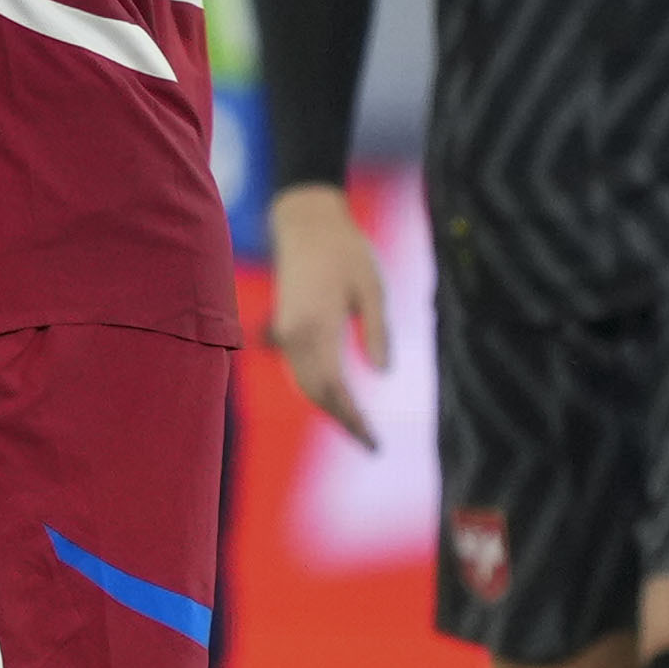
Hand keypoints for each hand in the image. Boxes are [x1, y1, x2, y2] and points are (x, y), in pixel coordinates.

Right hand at [264, 183, 385, 449]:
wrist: (306, 223)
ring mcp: (285, 331)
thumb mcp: (373, 287)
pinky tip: (337, 399)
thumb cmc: (347, 251)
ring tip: (357, 427)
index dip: (352, 419)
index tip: (374, 443)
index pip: (332, 388)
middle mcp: (294, 334)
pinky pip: (298, 369)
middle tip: (371, 445)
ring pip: (302, 384)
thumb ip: (377, 330)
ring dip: (327, 408)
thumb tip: (383, 374)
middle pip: (313, 393)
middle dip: (341, 420)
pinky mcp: (285, 326)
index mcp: (317, 325)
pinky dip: (316, 389)